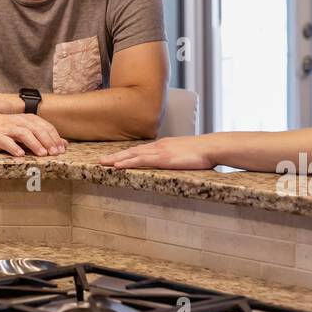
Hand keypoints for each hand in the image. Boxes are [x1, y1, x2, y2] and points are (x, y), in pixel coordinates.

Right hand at [0, 114, 66, 157]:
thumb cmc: (8, 128)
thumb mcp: (28, 130)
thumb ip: (46, 137)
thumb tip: (64, 144)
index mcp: (29, 119)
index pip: (45, 127)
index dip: (55, 137)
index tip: (62, 149)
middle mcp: (20, 122)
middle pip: (37, 130)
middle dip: (47, 141)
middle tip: (54, 153)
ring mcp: (8, 128)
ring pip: (23, 134)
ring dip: (34, 144)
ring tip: (42, 154)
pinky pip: (6, 141)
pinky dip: (14, 148)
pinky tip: (20, 155)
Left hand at [99, 136, 215, 169]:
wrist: (211, 147)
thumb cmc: (203, 152)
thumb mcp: (186, 154)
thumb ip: (177, 158)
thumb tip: (175, 164)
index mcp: (163, 145)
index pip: (140, 150)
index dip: (126, 154)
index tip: (114, 158)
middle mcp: (158, 146)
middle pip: (132, 151)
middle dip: (116, 156)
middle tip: (100, 161)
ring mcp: (159, 151)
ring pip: (132, 155)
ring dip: (116, 159)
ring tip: (103, 163)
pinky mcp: (162, 158)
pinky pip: (140, 160)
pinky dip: (127, 162)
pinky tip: (117, 166)